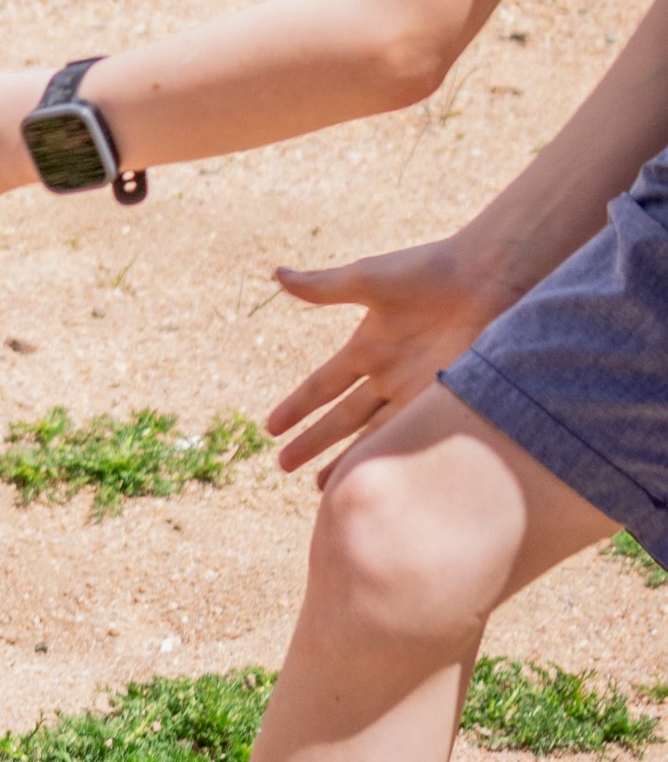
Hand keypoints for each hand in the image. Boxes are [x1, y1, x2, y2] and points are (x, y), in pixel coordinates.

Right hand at [268, 237, 523, 481]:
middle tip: (283, 467)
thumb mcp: (367, 279)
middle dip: (313, 443)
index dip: (296, 407)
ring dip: (350, 462)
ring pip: (375, 437)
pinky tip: (382, 484)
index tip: (271, 428)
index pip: (321, 386)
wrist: (491, 278)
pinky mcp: (447, 402)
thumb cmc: (430, 271)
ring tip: (327, 491)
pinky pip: (414, 438)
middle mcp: (389, 376)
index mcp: (367, 347)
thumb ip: (322, 287)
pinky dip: (395, 461)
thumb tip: (276, 273)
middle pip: (342, 419)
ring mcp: (417, 393)